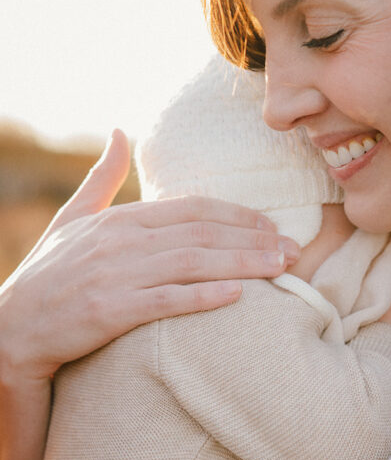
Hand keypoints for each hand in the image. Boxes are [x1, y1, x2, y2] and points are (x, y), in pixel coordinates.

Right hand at [0, 129, 300, 380]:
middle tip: (293, 250)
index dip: (238, 216)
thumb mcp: (72, 218)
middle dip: (253, 240)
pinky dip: (203, 297)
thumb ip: (102, 177)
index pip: (193, 210)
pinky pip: (165, 301)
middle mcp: (121, 241)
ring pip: (192, 263)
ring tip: (282, 269)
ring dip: (243, 264)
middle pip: (202, 233)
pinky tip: (237, 296)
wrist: (9, 328)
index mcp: (121, 219)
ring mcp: (115, 275)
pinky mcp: (108, 310)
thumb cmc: (48, 276)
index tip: (273, 225)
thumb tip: (119, 131)